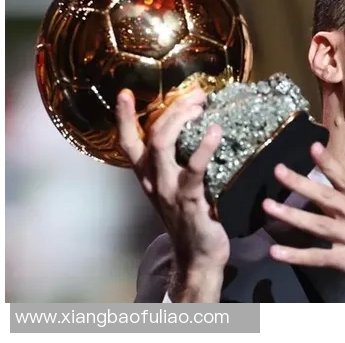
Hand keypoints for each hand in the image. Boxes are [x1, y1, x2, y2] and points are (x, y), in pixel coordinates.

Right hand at [115, 86, 229, 299]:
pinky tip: (215, 132)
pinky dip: (204, 148)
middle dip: (172, 108)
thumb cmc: (190, 217)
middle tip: (196, 94)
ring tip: (200, 104)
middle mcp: (153, 180)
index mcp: (147, 176)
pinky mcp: (189, 200)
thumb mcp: (175, 188)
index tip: (124, 92)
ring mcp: (168, 190)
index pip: (128, 142)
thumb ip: (178, 163)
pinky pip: (193, 170)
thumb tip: (199, 129)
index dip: (124, 117)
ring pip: (163, 145)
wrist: (196, 257)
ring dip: (181, 119)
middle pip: (152, 135)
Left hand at [262, 142, 344, 302]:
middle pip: (327, 197)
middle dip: (301, 183)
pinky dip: (296, 255)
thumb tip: (318, 191)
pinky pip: (319, 257)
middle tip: (279, 170)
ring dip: (291, 215)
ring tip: (268, 207)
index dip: (330, 164)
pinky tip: (276, 252)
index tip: (313, 147)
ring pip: (319, 224)